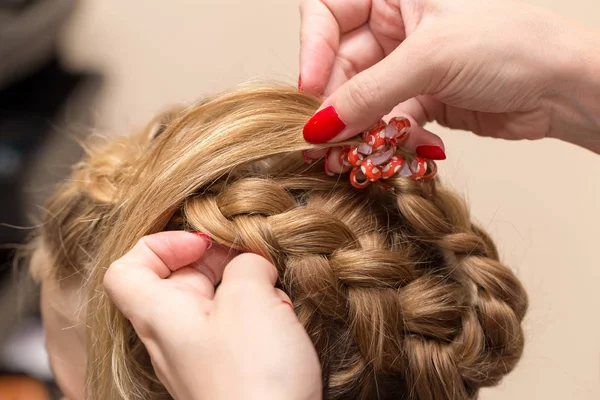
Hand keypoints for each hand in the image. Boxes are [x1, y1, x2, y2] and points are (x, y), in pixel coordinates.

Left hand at [103, 231, 321, 399]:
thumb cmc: (252, 375)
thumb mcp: (250, 299)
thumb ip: (247, 265)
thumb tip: (251, 264)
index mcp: (161, 316)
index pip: (126, 269)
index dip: (159, 245)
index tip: (201, 243)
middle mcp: (172, 337)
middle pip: (178, 281)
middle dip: (217, 261)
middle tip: (252, 257)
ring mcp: (199, 357)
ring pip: (211, 304)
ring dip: (243, 289)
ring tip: (274, 295)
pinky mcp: (225, 372)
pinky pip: (231, 330)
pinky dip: (254, 315)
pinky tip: (281, 321)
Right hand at [299, 0, 599, 169]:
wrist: (562, 88)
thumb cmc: (513, 45)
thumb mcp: (430, 60)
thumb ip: (368, 93)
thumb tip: (319, 124)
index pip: (329, 11)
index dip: (313, 49)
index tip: (309, 89)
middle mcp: (398, 22)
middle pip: (341, 62)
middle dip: (333, 104)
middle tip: (322, 142)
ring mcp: (407, 61)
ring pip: (360, 96)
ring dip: (354, 129)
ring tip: (348, 158)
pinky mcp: (420, 95)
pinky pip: (384, 118)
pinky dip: (384, 138)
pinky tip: (390, 151)